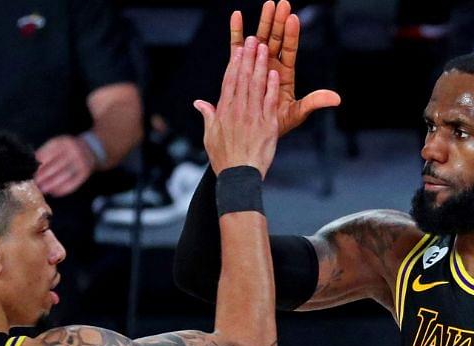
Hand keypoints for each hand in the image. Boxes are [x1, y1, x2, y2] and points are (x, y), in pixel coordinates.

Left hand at [35, 135, 96, 196]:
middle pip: (57, 164)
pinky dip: (63, 189)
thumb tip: (37, 165)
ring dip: (53, 184)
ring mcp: (81, 162)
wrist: (91, 150)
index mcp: (65, 142)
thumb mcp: (59, 145)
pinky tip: (55, 192)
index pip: (51, 152)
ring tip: (43, 189)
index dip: (41, 160)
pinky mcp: (85, 173)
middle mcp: (74, 151)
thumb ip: (48, 152)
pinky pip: (73, 182)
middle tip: (36, 182)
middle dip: (45, 175)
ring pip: (65, 175)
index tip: (34, 169)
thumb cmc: (68, 149)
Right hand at [194, 37, 279, 176]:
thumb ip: (208, 116)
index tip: (239, 49)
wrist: (238, 177)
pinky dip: (271, 87)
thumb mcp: (210, 136)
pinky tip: (274, 73)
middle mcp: (238, 111)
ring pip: (256, 86)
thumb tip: (199, 103)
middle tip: (254, 40)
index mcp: (224, 111)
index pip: (229, 82)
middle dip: (249, 57)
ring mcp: (253, 117)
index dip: (235, 63)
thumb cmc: (224, 159)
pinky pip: (269, 102)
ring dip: (260, 66)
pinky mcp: (267, 125)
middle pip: (243, 78)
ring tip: (264, 49)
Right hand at [231, 0, 340, 136]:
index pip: (289, 50)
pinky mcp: (241, 67)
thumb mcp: (297, 114)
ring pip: (260, 39)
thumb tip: (336, 99)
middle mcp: (271, 65)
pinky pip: (237, 47)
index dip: (292, 35)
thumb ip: (313, 102)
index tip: (294, 19)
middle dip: (278, 22)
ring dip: (263, 22)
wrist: (254, 134)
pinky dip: (237, 32)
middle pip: (276, 40)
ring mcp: (256, 65)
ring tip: (268, 4)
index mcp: (285, 74)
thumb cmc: (277, 124)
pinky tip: (237, 15)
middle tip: (281, 4)